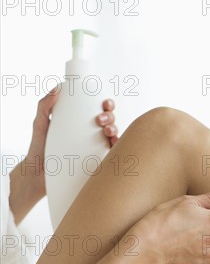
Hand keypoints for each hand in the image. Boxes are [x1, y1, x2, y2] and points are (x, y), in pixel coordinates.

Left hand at [10, 93, 118, 223]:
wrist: (37, 174)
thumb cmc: (39, 149)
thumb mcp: (40, 124)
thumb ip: (44, 106)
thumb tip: (57, 89)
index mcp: (81, 124)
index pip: (99, 111)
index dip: (107, 105)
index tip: (104, 103)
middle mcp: (90, 136)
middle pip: (109, 122)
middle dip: (111, 117)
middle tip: (100, 120)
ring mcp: (94, 150)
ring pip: (113, 137)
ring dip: (115, 130)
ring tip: (107, 132)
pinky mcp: (95, 164)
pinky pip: (111, 156)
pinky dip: (117, 149)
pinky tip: (114, 146)